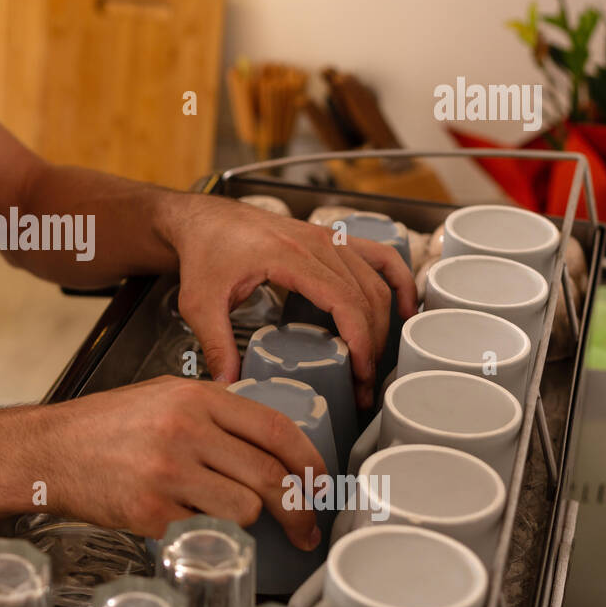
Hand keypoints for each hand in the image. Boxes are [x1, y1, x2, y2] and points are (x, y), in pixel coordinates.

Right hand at [43, 375, 326, 548]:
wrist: (49, 449)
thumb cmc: (104, 425)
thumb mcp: (164, 396)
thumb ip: (214, 410)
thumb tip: (267, 439)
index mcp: (194, 398)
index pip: (275, 429)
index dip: (309, 461)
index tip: (320, 483)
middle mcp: (185, 431)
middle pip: (269, 476)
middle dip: (297, 509)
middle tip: (304, 527)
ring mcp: (168, 472)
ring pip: (244, 510)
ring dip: (243, 519)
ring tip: (220, 512)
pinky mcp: (151, 511)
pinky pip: (201, 530)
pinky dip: (196, 528)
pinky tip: (174, 513)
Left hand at [163, 195, 417, 406]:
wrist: (204, 220)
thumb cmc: (203, 255)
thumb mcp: (200, 304)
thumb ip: (214, 344)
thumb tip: (229, 386)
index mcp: (288, 256)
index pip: (343, 301)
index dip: (360, 341)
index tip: (360, 374)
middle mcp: (316, 243)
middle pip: (366, 296)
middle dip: (373, 344)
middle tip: (363, 384)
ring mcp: (327, 238)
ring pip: (376, 280)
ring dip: (384, 322)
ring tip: (375, 361)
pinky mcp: (330, 239)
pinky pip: (379, 256)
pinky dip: (398, 281)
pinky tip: (405, 309)